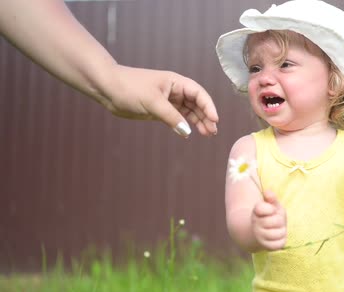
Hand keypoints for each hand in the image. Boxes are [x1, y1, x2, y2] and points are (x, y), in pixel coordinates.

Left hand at [104, 65, 218, 136]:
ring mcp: (167, 101)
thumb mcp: (153, 102)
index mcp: (176, 82)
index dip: (208, 106)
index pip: (199, 94)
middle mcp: (175, 91)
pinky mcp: (159, 111)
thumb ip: (171, 117)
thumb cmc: (129, 88)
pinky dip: (184, 125)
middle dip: (206, 117)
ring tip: (207, 134)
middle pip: (196, 104)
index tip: (214, 119)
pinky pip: (177, 118)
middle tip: (212, 131)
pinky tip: (189, 133)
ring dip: (198, 122)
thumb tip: (187, 132)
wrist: (107, 88)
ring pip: (188, 112)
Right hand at [251, 190, 286, 250]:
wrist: (258, 234)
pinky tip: (278, 236)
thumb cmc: (269, 216)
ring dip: (282, 230)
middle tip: (276, 220)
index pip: (262, 208)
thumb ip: (271, 198)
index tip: (271, 210)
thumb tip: (267, 192)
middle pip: (276, 221)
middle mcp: (256, 225)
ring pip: (279, 233)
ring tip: (277, 228)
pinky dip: (282, 239)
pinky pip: (280, 244)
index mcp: (256, 213)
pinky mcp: (267, 247)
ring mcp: (261, 237)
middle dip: (279, 219)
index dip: (270, 208)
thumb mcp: (271, 205)